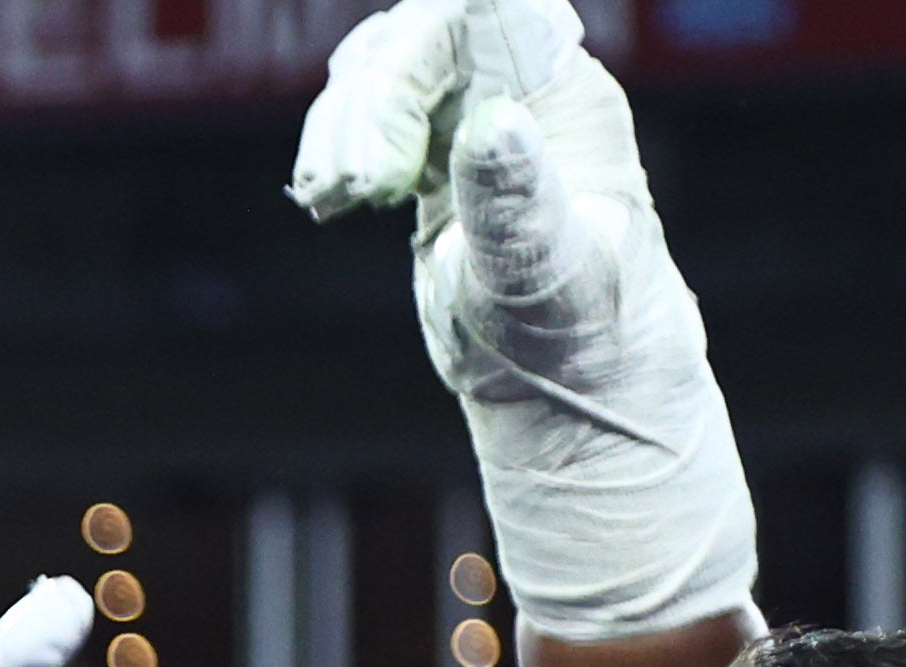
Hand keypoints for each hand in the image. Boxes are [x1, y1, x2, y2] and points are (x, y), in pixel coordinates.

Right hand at [289, 0, 752, 639]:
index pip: (477, 12)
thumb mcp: (541, 275)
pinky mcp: (439, 160)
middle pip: (419, 35)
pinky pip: (373, 114)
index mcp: (566, 95)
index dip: (410, 58)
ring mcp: (478, 120)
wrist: (574, 389)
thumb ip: (515, 200)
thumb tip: (491, 123)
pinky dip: (336, 149)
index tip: (381, 160)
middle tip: (346, 194)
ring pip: (386, 68)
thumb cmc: (577, 340)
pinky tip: (328, 201)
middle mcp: (524, 92)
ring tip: (331, 200)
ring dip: (340, 125)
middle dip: (365, 103)